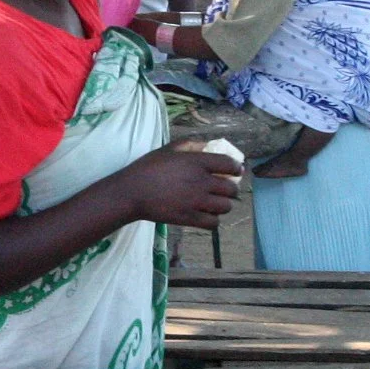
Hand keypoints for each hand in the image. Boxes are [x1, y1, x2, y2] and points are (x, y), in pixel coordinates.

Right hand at [112, 144, 240, 229]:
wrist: (132, 193)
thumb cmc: (148, 168)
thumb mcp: (169, 149)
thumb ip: (191, 145)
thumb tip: (209, 146)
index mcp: (198, 162)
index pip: (230, 164)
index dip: (237, 168)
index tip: (237, 171)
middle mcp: (201, 182)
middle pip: (231, 189)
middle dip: (231, 189)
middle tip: (225, 190)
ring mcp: (197, 202)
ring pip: (225, 207)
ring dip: (223, 205)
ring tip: (216, 204)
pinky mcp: (190, 218)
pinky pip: (213, 223)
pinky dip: (214, 220)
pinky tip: (207, 216)